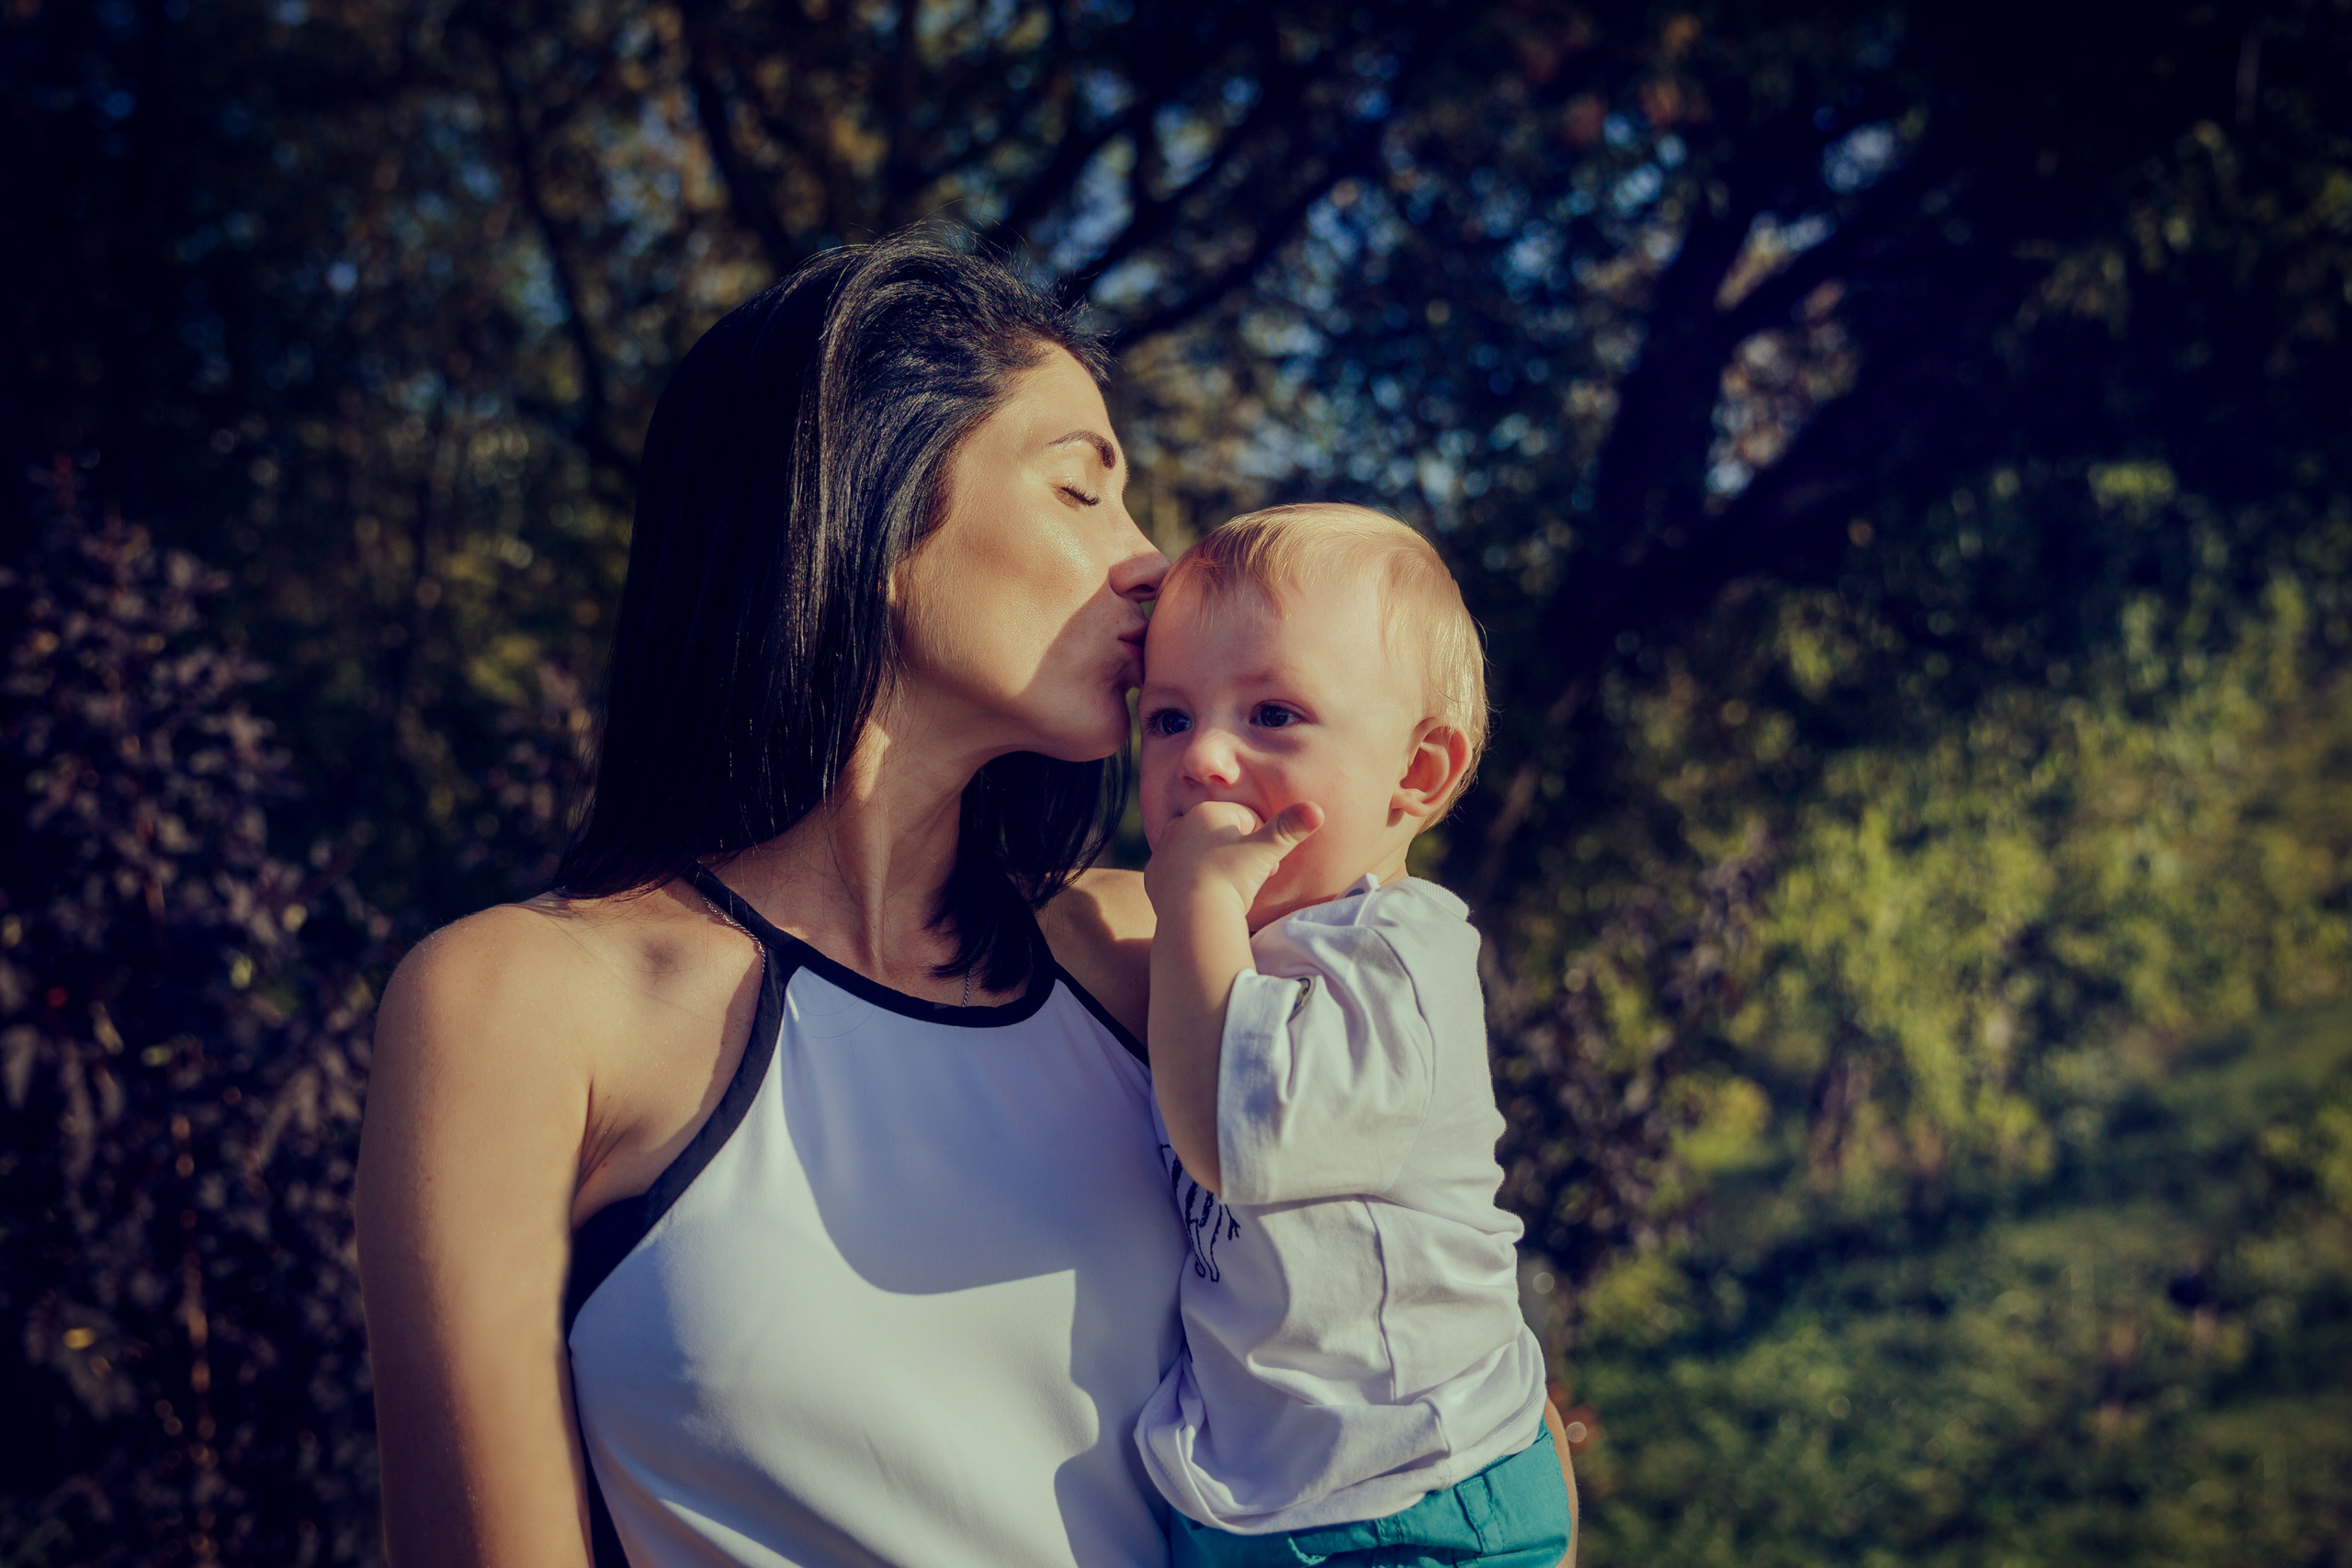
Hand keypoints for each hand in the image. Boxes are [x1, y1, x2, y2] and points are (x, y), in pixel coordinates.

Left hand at [1144, 800, 1324, 921]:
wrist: (1193, 917)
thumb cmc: (1231, 880)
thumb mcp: (1265, 852)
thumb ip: (1289, 828)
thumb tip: (1317, 808)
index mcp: (1207, 812)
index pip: (1245, 820)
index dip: (1259, 844)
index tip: (1263, 866)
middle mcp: (1179, 825)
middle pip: (1221, 835)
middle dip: (1237, 853)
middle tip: (1247, 880)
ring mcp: (1163, 851)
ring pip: (1199, 852)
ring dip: (1214, 865)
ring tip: (1225, 889)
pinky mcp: (1154, 875)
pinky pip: (1178, 874)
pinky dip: (1190, 882)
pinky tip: (1201, 896)